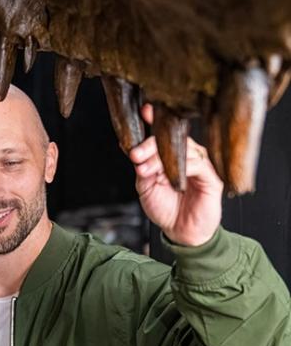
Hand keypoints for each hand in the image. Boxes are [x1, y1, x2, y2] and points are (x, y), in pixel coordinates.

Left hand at [129, 106, 222, 245]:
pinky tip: (166, 177)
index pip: (164, 135)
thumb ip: (142, 170)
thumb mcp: (146, 188)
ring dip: (160, 159)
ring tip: (144, 169)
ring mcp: (201, 165)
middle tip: (135, 154)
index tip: (143, 112)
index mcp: (172, 156)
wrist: (180, 232)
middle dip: (150, 145)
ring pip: (184, 151)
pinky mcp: (212, 178)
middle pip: (173, 139)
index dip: (154, 121)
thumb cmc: (165, 208)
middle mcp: (188, 156)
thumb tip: (134, 153)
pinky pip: (198, 166)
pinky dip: (182, 168)